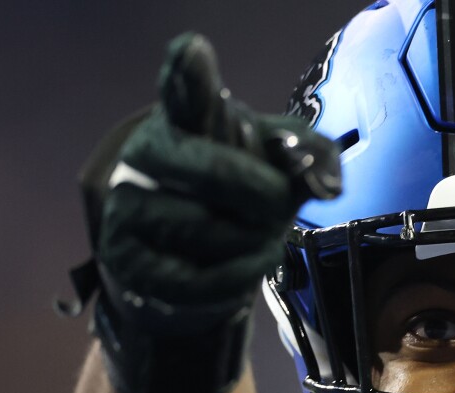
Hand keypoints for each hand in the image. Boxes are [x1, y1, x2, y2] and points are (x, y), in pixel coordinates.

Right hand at [97, 32, 340, 332]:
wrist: (191, 262)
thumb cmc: (239, 200)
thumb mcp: (278, 166)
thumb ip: (310, 156)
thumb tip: (328, 185)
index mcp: (183, 119)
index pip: (185, 92)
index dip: (189, 74)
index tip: (193, 51)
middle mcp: (144, 155)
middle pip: (217, 173)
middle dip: (266, 198)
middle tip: (279, 206)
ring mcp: (127, 208)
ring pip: (212, 230)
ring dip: (254, 241)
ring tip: (256, 237)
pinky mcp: (126, 261)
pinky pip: (198, 278)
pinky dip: (238, 277)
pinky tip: (246, 264)